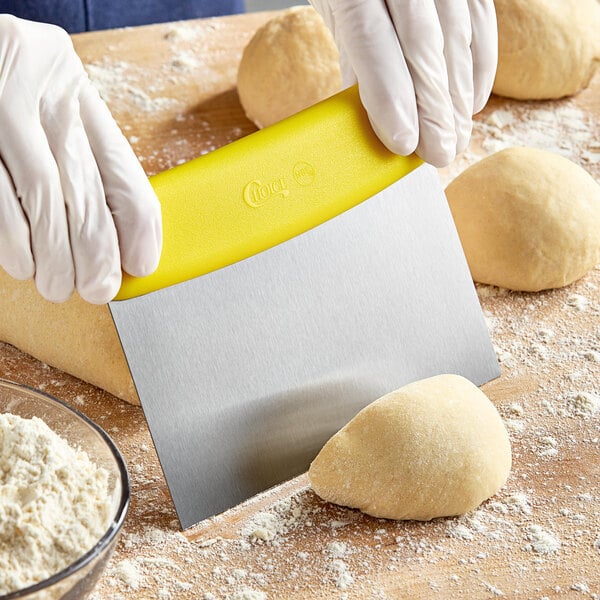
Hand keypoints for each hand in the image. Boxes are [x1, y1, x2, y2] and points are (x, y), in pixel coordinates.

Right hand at [0, 15, 161, 303]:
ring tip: (58, 285)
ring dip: (55, 254)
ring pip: (43, 198)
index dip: (137, 227)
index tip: (140, 264)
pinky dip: (14, 239)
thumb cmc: (10, 84)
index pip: (122, 169)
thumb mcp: (55, 105)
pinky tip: (24, 264)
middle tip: (99, 288)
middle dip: (96, 252)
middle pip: (84, 191)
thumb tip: (122, 234)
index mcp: (76, 92)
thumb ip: (88, 155)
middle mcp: (42, 97)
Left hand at [310, 1, 497, 166]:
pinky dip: (479, 67)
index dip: (390, 98)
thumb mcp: (335, 9)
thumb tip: (373, 115)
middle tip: (439, 153)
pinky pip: (481, 21)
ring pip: (457, 37)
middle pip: (423, 46)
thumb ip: (355, 55)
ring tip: (455, 139)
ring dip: (458, 97)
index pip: (372, 43)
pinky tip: (471, 103)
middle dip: (433, 109)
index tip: (403, 143)